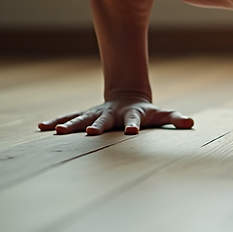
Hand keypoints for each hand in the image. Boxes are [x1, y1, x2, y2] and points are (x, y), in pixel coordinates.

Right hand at [38, 94, 193, 134]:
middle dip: (97, 127)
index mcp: (132, 115)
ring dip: (70, 125)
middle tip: (90, 133)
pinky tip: (42, 128)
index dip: (134, 125)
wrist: (128, 97)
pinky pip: (70, 118)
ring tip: (55, 132)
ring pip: (82, 119)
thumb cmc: (147, 112)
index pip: (135, 121)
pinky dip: (57, 122)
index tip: (131, 132)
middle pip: (104, 120)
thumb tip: (191, 122)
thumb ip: (175, 118)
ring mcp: (97, 114)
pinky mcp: (86, 115)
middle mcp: (112, 114)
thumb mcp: (162, 115)